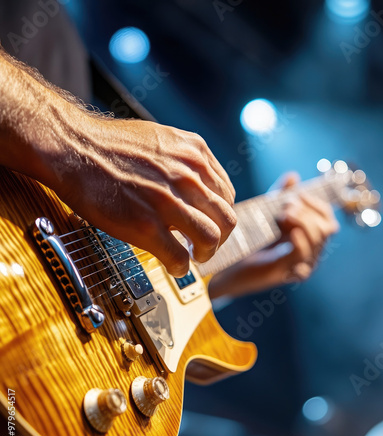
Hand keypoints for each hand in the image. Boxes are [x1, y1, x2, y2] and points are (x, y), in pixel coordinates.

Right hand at [52, 117, 236, 277]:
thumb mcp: (160, 140)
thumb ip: (184, 163)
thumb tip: (195, 188)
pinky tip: (173, 266)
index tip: (210, 224)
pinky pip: (179, 257)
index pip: (227, 194)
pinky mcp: (146, 225)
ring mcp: (168, 201)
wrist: (74, 148)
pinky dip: (180, 267)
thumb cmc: (110, 145)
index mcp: (194, 155)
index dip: (219, 215)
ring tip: (193, 258)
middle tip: (206, 247)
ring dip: (205, 255)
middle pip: (226, 219)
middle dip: (220, 239)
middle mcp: (188, 177)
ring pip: (210, 239)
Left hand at [208, 172, 338, 298]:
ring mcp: (302, 264)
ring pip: (317, 238)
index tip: (297, 194)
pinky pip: (303, 256)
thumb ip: (281, 195)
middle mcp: (310, 251)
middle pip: (326, 227)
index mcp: (308, 237)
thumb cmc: (248, 241)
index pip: (327, 218)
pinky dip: (300, 241)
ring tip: (281, 216)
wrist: (229, 265)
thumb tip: (293, 176)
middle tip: (285, 207)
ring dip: (302, 221)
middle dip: (307, 211)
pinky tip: (291, 233)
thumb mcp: (267, 213)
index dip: (316, 204)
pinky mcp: (288, 273)